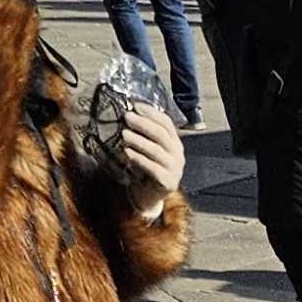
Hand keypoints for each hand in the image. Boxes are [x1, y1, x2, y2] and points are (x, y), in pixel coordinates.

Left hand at [107, 98, 185, 216]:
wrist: (149, 195)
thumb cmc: (147, 167)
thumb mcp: (148, 149)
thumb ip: (144, 134)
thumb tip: (128, 113)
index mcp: (174, 142)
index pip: (166, 123)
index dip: (152, 113)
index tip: (135, 106)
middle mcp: (178, 154)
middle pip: (162, 135)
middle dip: (143, 124)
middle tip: (127, 117)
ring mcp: (175, 169)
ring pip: (157, 151)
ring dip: (139, 141)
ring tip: (124, 134)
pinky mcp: (168, 182)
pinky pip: (153, 168)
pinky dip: (140, 159)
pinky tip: (128, 153)